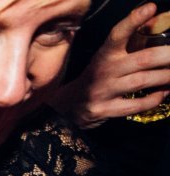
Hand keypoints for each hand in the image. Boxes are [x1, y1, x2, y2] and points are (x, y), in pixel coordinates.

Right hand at [53, 3, 169, 127]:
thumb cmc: (97, 77)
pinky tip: (162, 93)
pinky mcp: (105, 110)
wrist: (70, 106)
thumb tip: (156, 19)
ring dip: (165, 77)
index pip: (118, 34)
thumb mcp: (109, 56)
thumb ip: (132, 40)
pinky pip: (136, 105)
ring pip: (142, 81)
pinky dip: (154, 99)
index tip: (151, 8)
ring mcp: (104, 91)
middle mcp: (104, 71)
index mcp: (105, 54)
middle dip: (167, 56)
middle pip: (142, 59)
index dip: (134, 20)